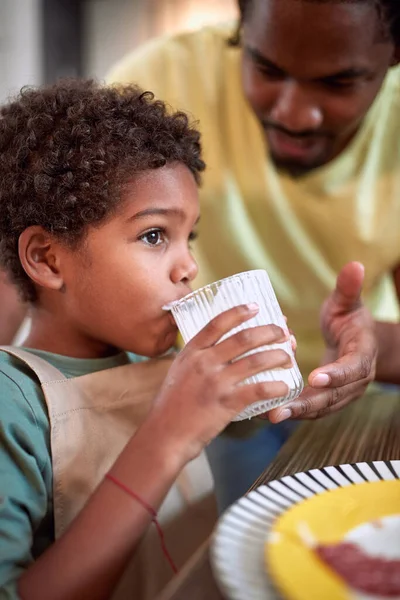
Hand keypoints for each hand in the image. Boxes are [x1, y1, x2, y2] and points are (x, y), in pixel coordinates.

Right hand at [150, 304, 291, 460]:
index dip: (239, 312)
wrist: (164, 436)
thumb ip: (196, 358)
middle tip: (283, 332)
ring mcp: (216, 382)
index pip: (218, 323)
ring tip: (288, 357)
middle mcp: (204, 363)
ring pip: (256, 361)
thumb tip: (217, 348)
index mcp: (191, 352)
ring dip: (278, 356)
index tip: (256, 306)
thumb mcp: (178, 372)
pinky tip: (284, 386)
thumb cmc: (170, 406)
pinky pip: (259, 389)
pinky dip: (276, 386)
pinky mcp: (226, 403)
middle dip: (269, 331)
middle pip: (244, 338)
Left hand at [268, 262, 376, 421]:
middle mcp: (355, 380)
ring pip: (321, 408)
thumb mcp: (347, 303)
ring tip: (270, 415)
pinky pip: (311, 409)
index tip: (314, 377)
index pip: (352, 368)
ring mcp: (342, 393)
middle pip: (333, 396)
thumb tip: (355, 265)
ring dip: (296, 413)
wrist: (356, 341)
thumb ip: (348, 289)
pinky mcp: (327, 399)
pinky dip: (292, 411)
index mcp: (362, 355)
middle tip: (281, 410)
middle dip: (307, 404)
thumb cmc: (348, 319)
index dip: (335, 374)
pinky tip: (267, 412)